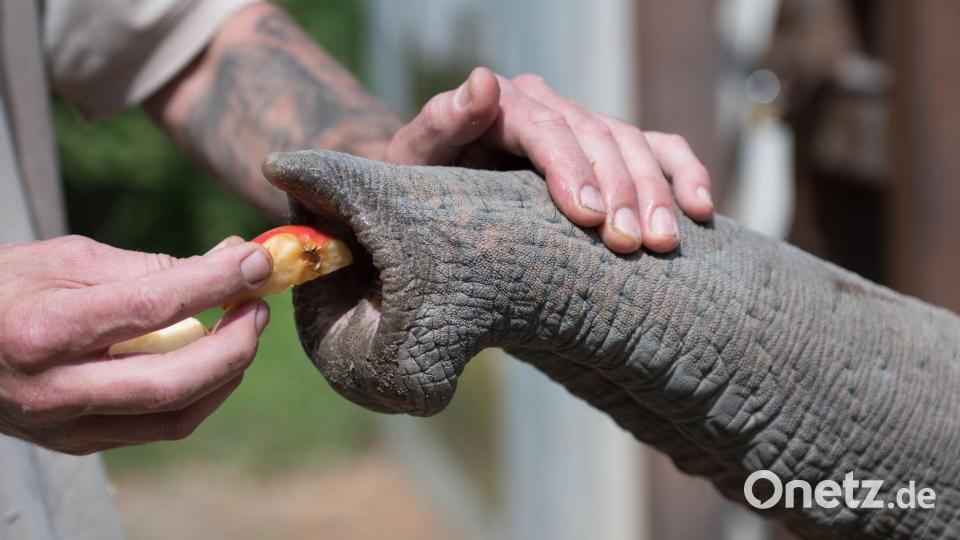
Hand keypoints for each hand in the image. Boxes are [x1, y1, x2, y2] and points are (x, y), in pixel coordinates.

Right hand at [0, 235, 271, 453]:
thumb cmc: (4, 289)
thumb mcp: (65, 260)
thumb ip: (146, 268)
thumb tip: (227, 264)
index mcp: (45, 331)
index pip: (153, 307)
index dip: (216, 283)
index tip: (259, 261)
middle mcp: (54, 390)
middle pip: (174, 382)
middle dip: (234, 344)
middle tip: (259, 304)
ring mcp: (66, 426)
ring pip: (176, 416)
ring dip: (226, 372)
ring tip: (242, 328)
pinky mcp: (77, 443)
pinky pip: (159, 426)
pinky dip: (199, 392)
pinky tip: (212, 359)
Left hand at [384, 67, 713, 253]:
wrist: (440, 199)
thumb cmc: (424, 185)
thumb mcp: (415, 159)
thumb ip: (441, 122)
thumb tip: (482, 80)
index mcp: (504, 104)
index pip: (546, 128)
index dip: (571, 169)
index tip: (588, 217)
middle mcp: (550, 106)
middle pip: (598, 137)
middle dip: (620, 190)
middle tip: (631, 244)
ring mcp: (584, 125)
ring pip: (633, 145)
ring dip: (656, 193)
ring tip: (665, 241)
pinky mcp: (609, 150)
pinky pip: (659, 150)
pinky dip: (684, 174)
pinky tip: (702, 210)